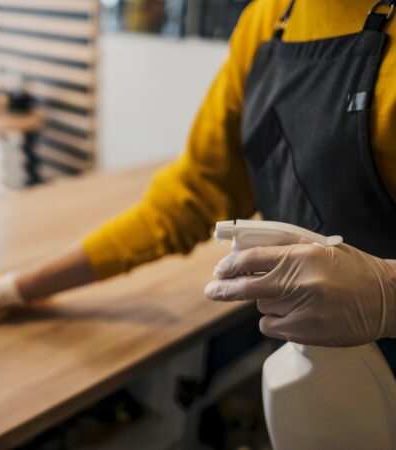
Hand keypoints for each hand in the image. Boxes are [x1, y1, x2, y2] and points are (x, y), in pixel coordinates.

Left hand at [205, 243, 395, 345]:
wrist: (388, 299)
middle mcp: (297, 282)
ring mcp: (300, 309)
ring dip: (267, 303)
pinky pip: (271, 326)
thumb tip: (248, 252)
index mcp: (300, 256)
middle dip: (223, 289)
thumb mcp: (320, 249)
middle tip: (211, 290)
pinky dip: (276, 322)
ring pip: (261, 307)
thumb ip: (286, 250)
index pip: (251, 259)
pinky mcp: (305, 331)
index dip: (230, 265)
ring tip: (293, 300)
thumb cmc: (354, 271)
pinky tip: (295, 315)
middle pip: (244, 286)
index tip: (219, 270)